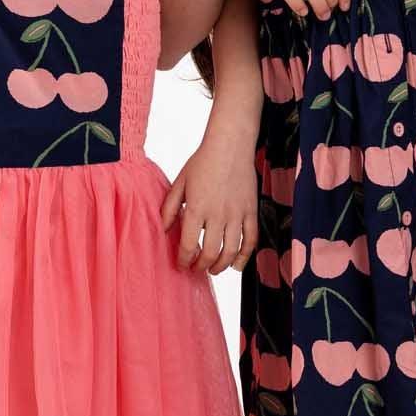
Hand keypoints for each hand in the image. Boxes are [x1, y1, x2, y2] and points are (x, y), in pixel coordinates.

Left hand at [160, 129, 258, 273]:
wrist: (230, 145)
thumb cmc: (202, 162)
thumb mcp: (179, 183)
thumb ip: (169, 208)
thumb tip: (163, 230)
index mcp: (196, 208)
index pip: (189, 245)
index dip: (184, 260)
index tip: (181, 264)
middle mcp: (217, 214)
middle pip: (211, 253)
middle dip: (202, 266)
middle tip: (197, 268)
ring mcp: (237, 214)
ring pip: (231, 251)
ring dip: (221, 266)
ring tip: (214, 269)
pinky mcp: (251, 211)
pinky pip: (251, 240)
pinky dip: (244, 256)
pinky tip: (236, 264)